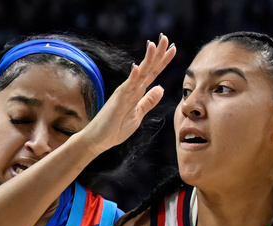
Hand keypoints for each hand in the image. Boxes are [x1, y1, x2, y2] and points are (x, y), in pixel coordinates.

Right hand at [79, 35, 175, 153]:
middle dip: (157, 54)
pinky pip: (126, 89)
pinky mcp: (117, 102)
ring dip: (146, 60)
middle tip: (166, 38)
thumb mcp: (138, 115)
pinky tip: (138, 67)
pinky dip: (132, 78)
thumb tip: (161, 87)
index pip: (153, 73)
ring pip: (138, 74)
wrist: (98, 140)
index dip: (163, 61)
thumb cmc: (115, 128)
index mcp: (137, 92)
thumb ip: (148, 101)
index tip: (173, 48)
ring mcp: (123, 94)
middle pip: (147, 69)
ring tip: (153, 45)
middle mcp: (131, 89)